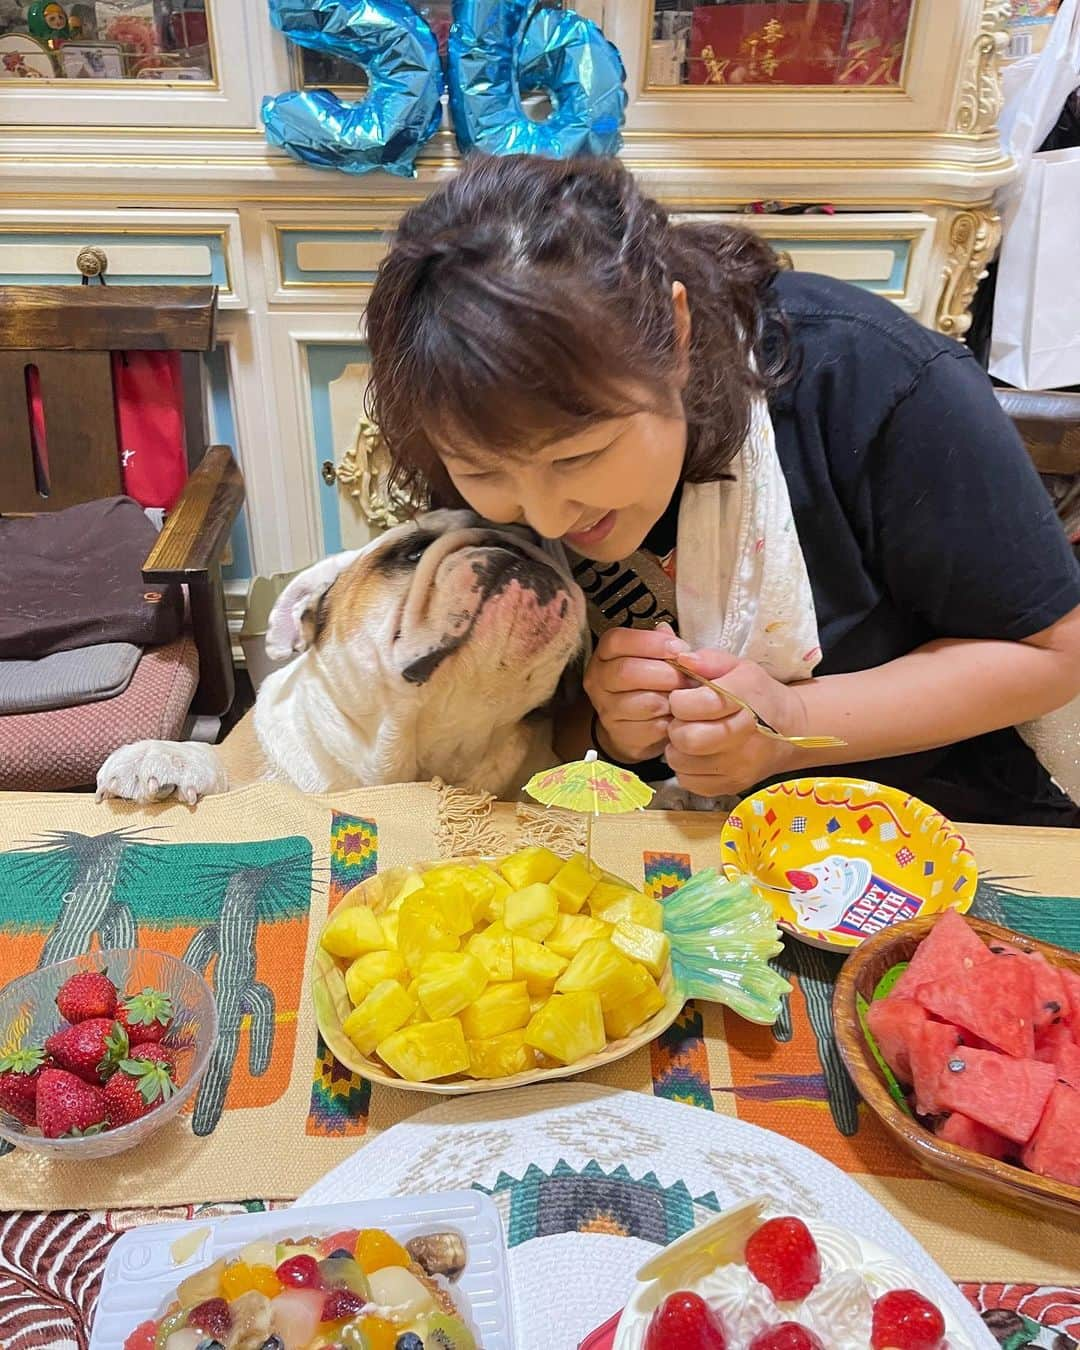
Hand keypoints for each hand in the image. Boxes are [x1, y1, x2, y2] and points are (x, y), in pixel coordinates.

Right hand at [584, 624, 689, 763]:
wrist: (631, 725)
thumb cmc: (647, 682)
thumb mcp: (651, 657)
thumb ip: (660, 644)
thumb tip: (667, 631)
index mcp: (604, 654)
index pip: (617, 641)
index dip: (650, 642)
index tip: (680, 648)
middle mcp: (598, 680)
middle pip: (627, 671)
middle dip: (666, 673)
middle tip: (690, 677)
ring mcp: (606, 709)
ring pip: (644, 702)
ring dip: (673, 699)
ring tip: (689, 696)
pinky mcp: (621, 734)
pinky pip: (653, 727)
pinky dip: (672, 721)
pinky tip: (680, 716)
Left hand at [666, 649, 807, 795]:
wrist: (791, 730)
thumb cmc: (758, 695)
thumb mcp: (739, 667)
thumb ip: (708, 660)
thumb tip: (680, 659)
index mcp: (744, 698)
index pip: (697, 704)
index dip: (680, 700)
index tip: (683, 698)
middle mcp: (743, 735)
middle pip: (687, 738)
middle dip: (676, 727)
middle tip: (684, 720)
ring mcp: (738, 765)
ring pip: (681, 762)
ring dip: (677, 749)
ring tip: (691, 736)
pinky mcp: (732, 785)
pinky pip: (689, 781)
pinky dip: (686, 768)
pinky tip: (698, 755)